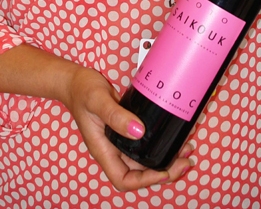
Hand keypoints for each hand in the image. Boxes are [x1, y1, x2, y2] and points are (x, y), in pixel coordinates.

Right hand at [62, 64, 193, 190]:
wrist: (76, 80)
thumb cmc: (81, 90)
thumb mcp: (97, 100)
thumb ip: (115, 115)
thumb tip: (138, 131)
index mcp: (102, 150)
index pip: (123, 178)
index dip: (144, 181)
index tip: (164, 171)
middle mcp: (112, 149)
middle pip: (139, 172)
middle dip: (163, 171)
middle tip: (185, 161)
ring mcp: (119, 141)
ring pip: (144, 159)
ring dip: (164, 158)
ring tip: (185, 150)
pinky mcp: (126, 128)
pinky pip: (144, 143)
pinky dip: (159, 143)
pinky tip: (171, 136)